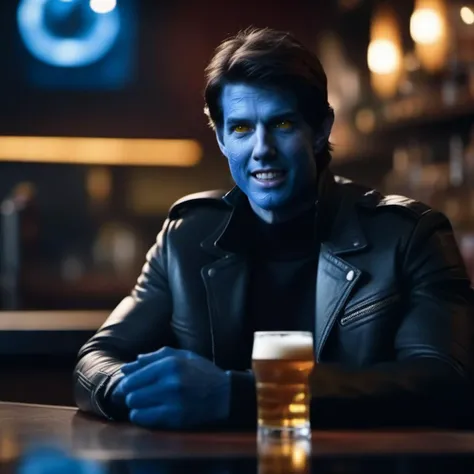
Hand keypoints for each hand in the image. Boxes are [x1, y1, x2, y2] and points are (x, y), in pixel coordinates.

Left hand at [115, 347, 229, 428]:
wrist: (224, 394)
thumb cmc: (201, 372)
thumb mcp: (181, 356)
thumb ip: (153, 357)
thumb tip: (128, 366)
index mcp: (170, 364)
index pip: (133, 377)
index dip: (126, 383)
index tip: (128, 386)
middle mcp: (170, 383)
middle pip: (131, 394)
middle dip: (131, 395)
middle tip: (138, 395)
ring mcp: (173, 402)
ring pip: (136, 409)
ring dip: (137, 407)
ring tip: (145, 404)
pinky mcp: (176, 419)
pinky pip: (146, 421)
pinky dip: (143, 417)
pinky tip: (151, 412)